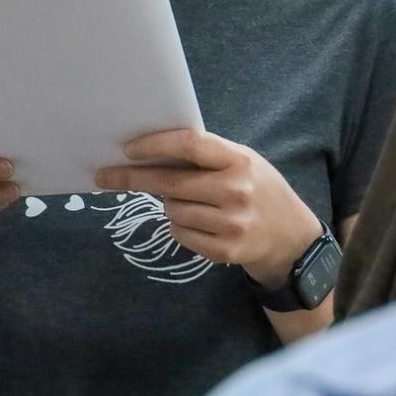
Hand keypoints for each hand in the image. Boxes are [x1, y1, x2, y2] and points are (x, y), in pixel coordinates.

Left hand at [94, 129, 321, 287]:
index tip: (127, 149)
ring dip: (170, 205)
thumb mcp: (242, 162)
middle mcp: (236, 191)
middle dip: (133, 178)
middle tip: (104, 176)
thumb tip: (151, 151)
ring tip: (191, 202)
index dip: (156, 145)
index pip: (191, 145)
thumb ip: (207, 156)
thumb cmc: (258, 189)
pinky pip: (180, 234)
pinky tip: (199, 222)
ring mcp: (231, 224)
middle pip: (171, 183)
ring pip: (173, 211)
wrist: (291, 237)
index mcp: (239, 160)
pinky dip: (180, 226)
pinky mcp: (224, 250)